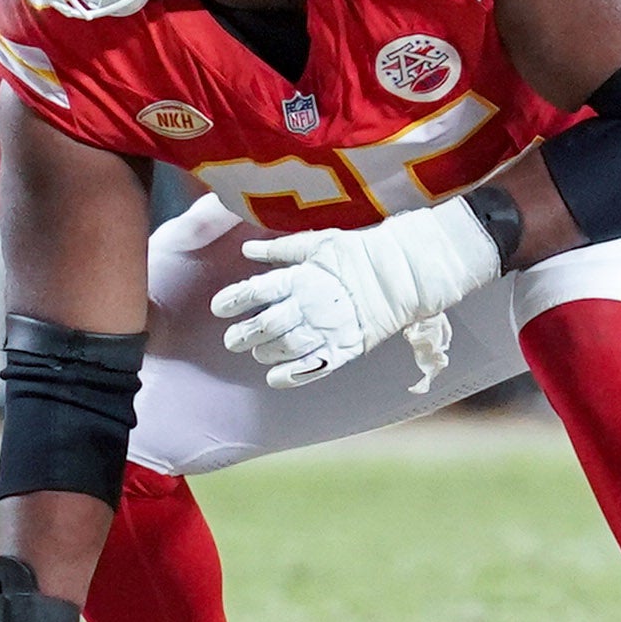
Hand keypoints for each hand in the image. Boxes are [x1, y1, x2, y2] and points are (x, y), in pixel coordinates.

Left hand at [211, 201, 501, 389]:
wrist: (403, 271)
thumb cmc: (359, 252)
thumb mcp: (318, 242)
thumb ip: (280, 250)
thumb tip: (246, 248)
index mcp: (301, 276)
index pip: (256, 290)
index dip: (234, 300)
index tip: (217, 308)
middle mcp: (309, 304)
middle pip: (266, 324)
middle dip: (244, 334)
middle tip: (231, 341)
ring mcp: (327, 328)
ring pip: (285, 347)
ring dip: (265, 352)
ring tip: (256, 354)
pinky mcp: (345, 347)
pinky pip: (313, 367)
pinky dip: (291, 376)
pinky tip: (274, 379)